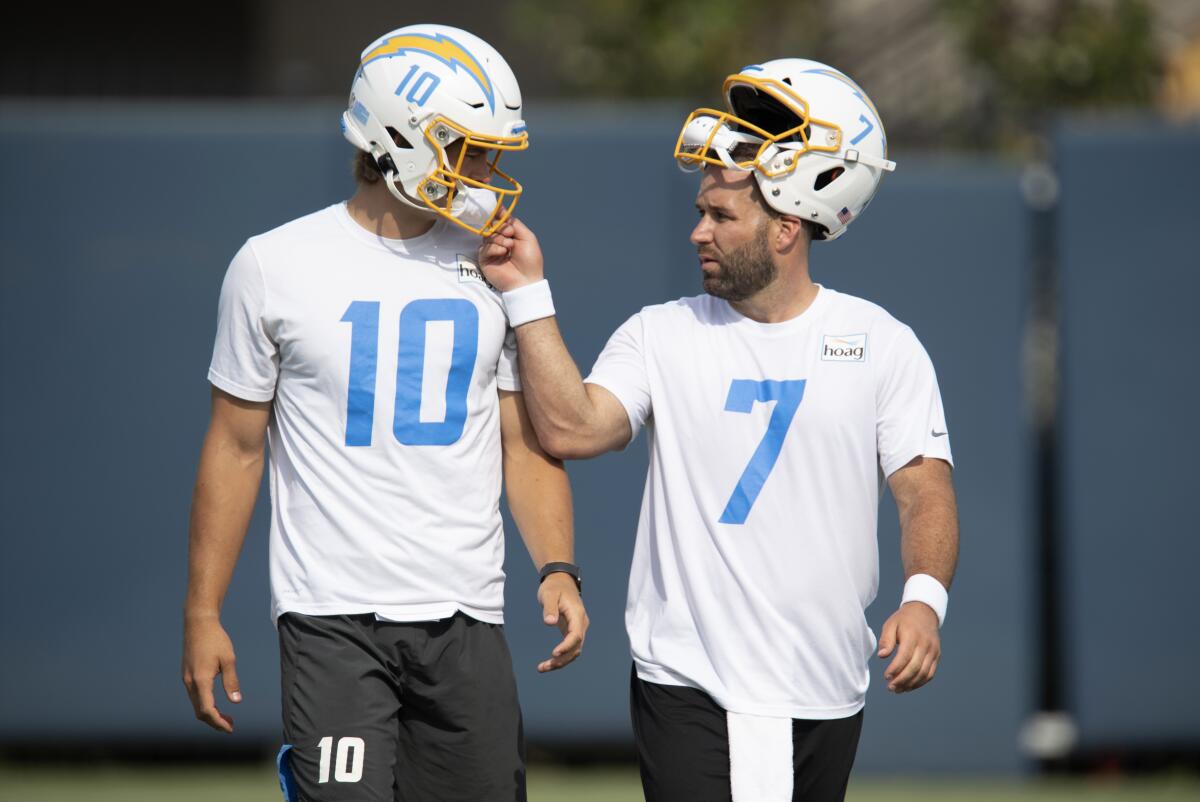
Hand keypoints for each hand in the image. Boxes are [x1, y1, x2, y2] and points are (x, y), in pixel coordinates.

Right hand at [182, 614, 240, 732]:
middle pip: (199, 712)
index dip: (218, 722)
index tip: (230, 728)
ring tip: (227, 717)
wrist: (198, 624)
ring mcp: (186, 679)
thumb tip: (236, 701)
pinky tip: (216, 703)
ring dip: (210, 714)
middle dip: (215, 721)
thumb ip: (231, 681)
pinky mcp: (187, 676)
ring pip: (196, 705)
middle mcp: (190, 683)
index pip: (207, 710)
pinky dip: (205, 704)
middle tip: (231, 725)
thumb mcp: (228, 659)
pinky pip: (194, 697)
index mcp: (200, 680)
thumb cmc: (216, 639)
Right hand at [478, 218, 544, 291]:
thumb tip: (501, 209)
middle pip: (492, 227)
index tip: (500, 212)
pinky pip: (484, 248)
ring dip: (499, 238)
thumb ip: (514, 223)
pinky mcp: (485, 260)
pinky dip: (494, 248)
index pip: (500, 221)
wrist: (527, 280)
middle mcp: (500, 242)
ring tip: (509, 246)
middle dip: (501, 227)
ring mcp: (491, 251)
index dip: (499, 216)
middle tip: (510, 233)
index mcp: (510, 236)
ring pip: (488, 236)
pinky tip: (503, 252)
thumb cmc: (530, 260)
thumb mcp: (527, 237)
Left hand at [535, 573, 587, 672]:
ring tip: (542, 668)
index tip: (554, 654)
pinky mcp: (571, 632)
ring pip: (573, 651)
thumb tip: (549, 623)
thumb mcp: (549, 594)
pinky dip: (560, 657)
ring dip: (560, 662)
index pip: (576, 635)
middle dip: (561, 660)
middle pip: (576, 647)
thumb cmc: (554, 586)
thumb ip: (549, 608)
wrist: (561, 581)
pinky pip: (569, 648)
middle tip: (543, 667)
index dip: (566, 646)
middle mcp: (581, 624)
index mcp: (577, 615)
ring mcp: (577, 629)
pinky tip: (547, 663)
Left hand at [877, 602, 940, 692]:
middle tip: (890, 688)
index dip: (895, 669)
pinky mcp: (937, 656)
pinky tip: (908, 686)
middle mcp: (926, 644)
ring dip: (910, 684)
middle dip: (902, 680)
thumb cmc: (903, 620)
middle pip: (915, 667)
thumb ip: (886, 640)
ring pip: (924, 673)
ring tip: (897, 690)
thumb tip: (882, 656)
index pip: (905, 656)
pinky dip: (920, 682)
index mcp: (913, 635)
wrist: (924, 612)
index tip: (886, 677)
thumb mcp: (891, 624)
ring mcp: (933, 651)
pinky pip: (930, 673)